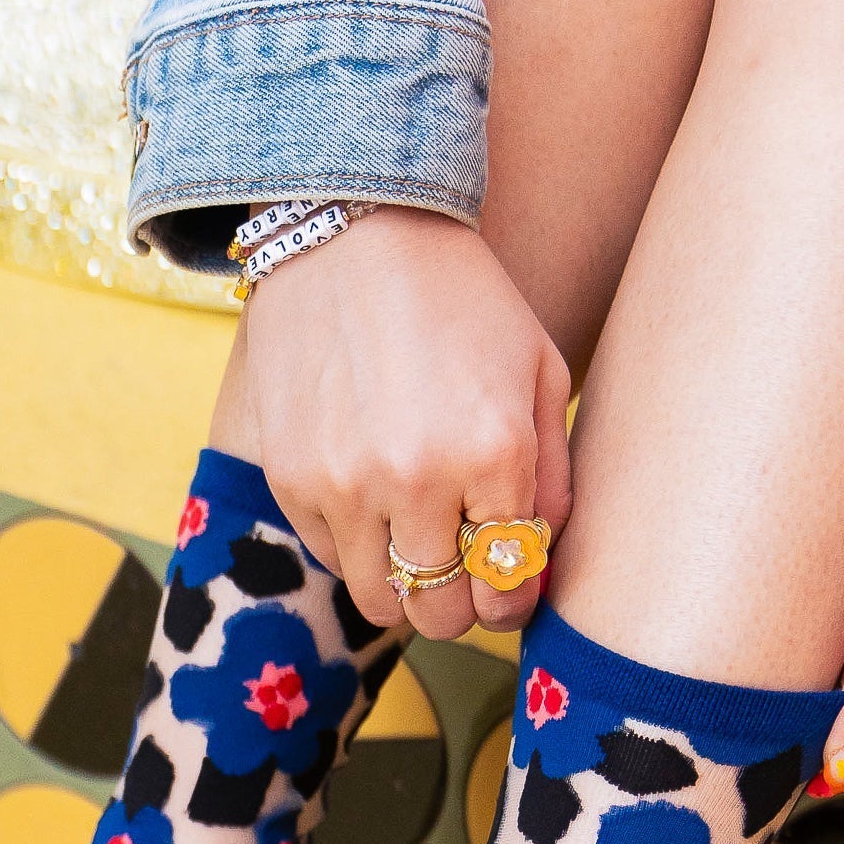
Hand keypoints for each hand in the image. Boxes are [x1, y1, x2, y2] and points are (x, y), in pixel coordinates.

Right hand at [235, 206, 571, 640]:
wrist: (353, 228)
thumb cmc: (462, 300)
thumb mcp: (538, 372)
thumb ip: (552, 478)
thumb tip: (537, 568)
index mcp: (494, 452)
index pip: (508, 586)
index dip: (512, 600)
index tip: (505, 587)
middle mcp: (417, 479)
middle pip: (442, 615)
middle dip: (460, 605)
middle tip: (462, 572)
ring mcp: (345, 484)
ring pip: (381, 601)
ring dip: (403, 587)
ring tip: (414, 540)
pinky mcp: (291, 478)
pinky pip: (331, 556)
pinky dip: (355, 545)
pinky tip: (368, 492)